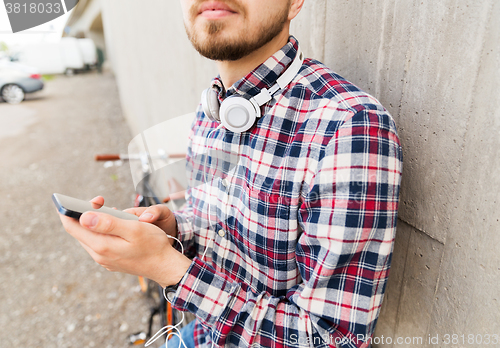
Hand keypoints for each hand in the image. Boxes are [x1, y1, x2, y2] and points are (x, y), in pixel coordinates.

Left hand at [58, 197, 191, 287]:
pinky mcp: (111, 261)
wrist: (165, 266)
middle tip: (100, 200)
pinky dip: (101, 231)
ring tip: (108, 210)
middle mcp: (98, 255)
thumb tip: (83, 217)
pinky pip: (99, 243)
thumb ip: (108, 223)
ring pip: (89, 237)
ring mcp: (104, 260)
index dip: (68, 210)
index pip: (72, 227)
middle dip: (84, 213)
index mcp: (101, 246)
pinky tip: (114, 225)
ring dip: (93, 222)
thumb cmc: (153, 245)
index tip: (74, 199)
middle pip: (79, 232)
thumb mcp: (133, 229)